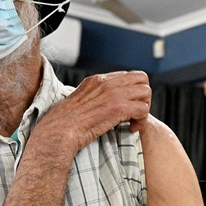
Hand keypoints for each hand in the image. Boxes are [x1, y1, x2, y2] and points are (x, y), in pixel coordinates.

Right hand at [35, 71, 150, 155]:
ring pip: (146, 92)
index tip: (127, 106)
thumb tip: (106, 102)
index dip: (132, 92)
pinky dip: (142, 121)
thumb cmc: (66, 121)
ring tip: (134, 122)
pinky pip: (143, 109)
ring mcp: (114, 94)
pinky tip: (132, 128)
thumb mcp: (81, 100)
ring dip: (144, 109)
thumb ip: (96, 96)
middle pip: (142, 79)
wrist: (59, 130)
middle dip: (144, 96)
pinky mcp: (118, 108)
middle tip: (136, 113)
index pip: (128, 76)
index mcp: (98, 79)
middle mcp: (107, 83)